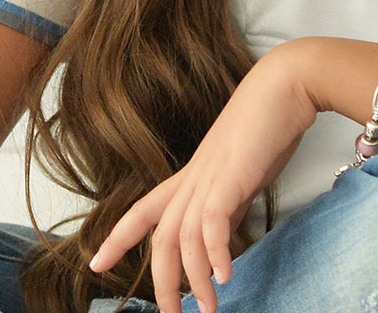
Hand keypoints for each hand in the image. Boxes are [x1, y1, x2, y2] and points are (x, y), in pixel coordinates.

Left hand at [85, 42, 319, 312]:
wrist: (283, 87)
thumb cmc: (266, 129)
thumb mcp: (240, 177)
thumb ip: (226, 204)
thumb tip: (220, 236)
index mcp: (189, 178)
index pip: (142, 212)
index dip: (116, 238)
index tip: (94, 263)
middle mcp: (191, 180)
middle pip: (160, 238)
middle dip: (161, 282)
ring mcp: (208, 177)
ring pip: (185, 237)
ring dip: (196, 279)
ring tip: (209, 310)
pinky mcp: (230, 176)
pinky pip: (213, 222)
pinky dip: (217, 253)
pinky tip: (224, 277)